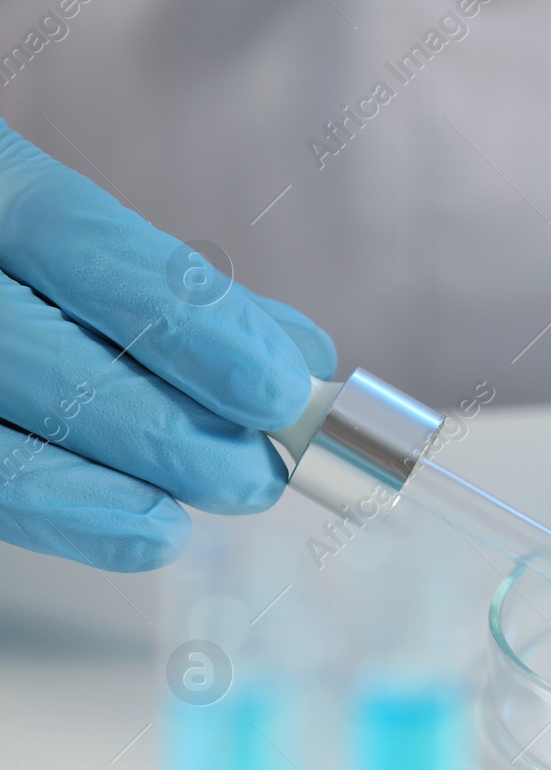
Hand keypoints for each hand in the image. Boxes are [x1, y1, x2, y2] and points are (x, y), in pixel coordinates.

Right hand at [0, 119, 334, 570]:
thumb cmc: (39, 272)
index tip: (281, 388)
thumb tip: (302, 355)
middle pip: (38, 346)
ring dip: (133, 473)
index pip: (73, 239)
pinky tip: (150, 530)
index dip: (184, 320)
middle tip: (264, 471)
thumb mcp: (96, 247)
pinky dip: (68, 512)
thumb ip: (185, 293)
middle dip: (170, 424)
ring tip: (231, 492)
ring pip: (4, 432)